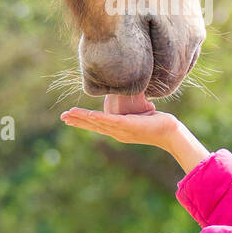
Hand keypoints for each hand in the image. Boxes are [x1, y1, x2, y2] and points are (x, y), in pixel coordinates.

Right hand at [60, 98, 180, 151]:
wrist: (169, 131)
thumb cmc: (157, 122)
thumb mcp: (139, 115)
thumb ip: (130, 110)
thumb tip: (128, 99)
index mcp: (118, 131)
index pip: (96, 125)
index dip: (82, 121)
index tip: (68, 118)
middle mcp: (117, 133)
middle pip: (92, 126)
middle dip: (77, 121)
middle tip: (62, 117)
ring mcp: (122, 130)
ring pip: (98, 123)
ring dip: (82, 119)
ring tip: (69, 115)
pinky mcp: (129, 126)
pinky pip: (110, 121)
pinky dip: (98, 118)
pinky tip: (89, 115)